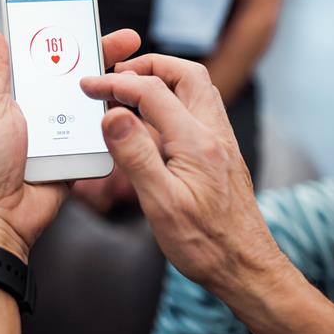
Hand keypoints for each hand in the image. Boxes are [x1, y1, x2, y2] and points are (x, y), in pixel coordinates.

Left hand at [0, 21, 140, 261]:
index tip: (88, 17)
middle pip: (74, 75)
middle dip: (101, 56)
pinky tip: (134, 108)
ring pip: (90, 104)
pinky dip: (113, 125)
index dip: (65, 36)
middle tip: (130, 41)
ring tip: (138, 72)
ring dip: (113, 89)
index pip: (43, 55)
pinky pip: (98, 136)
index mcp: (13, 93)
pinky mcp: (74, 156)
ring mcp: (57, 133)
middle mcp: (37, 109)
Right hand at [80, 54, 284, 293]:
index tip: (89, 86)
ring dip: (164, 80)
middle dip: (149, 65)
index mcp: (197, 142)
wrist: (244, 267)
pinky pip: (198, 111)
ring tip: (132, 90)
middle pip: (186, 74)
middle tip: (117, 75)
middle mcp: (214, 134)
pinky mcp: (220, 154)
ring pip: (196, 89)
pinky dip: (173, 101)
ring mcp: (221, 142)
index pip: (152, 92)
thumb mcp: (160, 204)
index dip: (115, 83)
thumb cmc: (204, 244)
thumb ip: (136, 155)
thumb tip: (112, 115)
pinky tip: (153, 122)